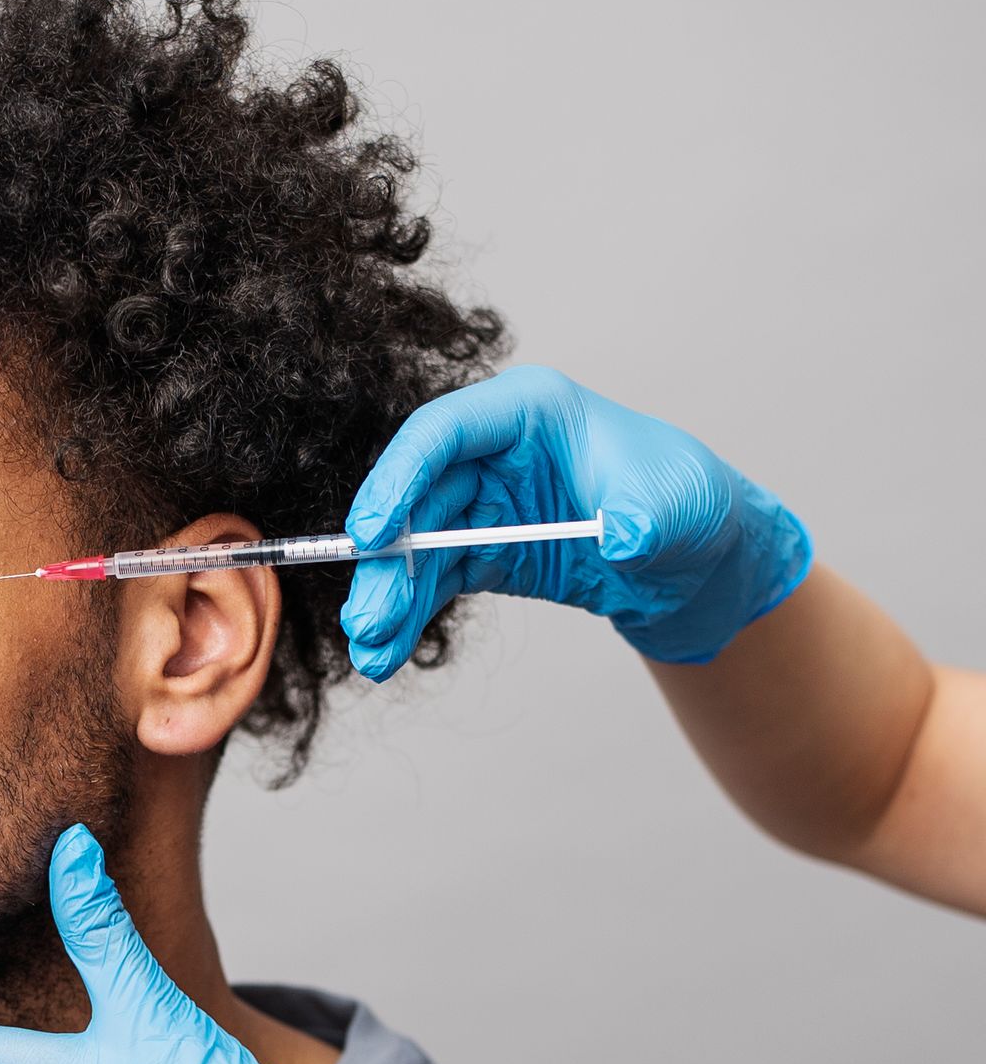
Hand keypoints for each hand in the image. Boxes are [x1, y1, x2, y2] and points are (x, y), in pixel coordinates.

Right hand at [342, 366, 812, 678]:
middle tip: (367, 614)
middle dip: (387, 560)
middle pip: (416, 497)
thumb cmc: (686, 502)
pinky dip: (411, 615)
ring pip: (417, 547)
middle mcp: (493, 452)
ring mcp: (484, 503)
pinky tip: (388, 652)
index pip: (444, 433)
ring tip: (371, 649)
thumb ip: (647, 516)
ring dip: (390, 597)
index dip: (399, 479)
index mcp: (528, 412)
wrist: (696, 560)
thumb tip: (624, 537)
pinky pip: (436, 582)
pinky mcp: (485, 552)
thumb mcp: (676, 504)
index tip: (370, 534)